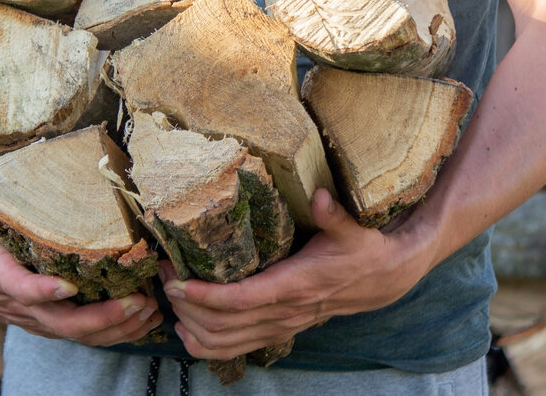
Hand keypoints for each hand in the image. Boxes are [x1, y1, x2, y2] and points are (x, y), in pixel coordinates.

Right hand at [0, 157, 162, 345]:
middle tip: (136, 302)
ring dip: (110, 328)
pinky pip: (74, 336)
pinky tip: (138, 321)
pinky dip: (107, 334)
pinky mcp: (38, 321)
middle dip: (97, 317)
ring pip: (68, 334)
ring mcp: (26, 315)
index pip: (16, 287)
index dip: (41, 291)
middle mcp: (9, 301)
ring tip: (148, 310)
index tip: (70, 287)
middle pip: (54, 321)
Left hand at [162, 188, 435, 359]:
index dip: (204, 296)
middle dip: (186, 304)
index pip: (241, 299)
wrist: (382, 279)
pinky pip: (235, 349)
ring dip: (191, 325)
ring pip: (225, 341)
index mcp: (294, 285)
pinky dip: (206, 346)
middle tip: (163, 275)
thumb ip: (332, 215)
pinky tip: (186, 331)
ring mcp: (279, 326)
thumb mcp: (353, 229)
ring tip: (169, 296)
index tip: (175, 281)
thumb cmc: (362, 250)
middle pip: (222, 324)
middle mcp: (283, 312)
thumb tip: (319, 197)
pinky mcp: (277, 330)